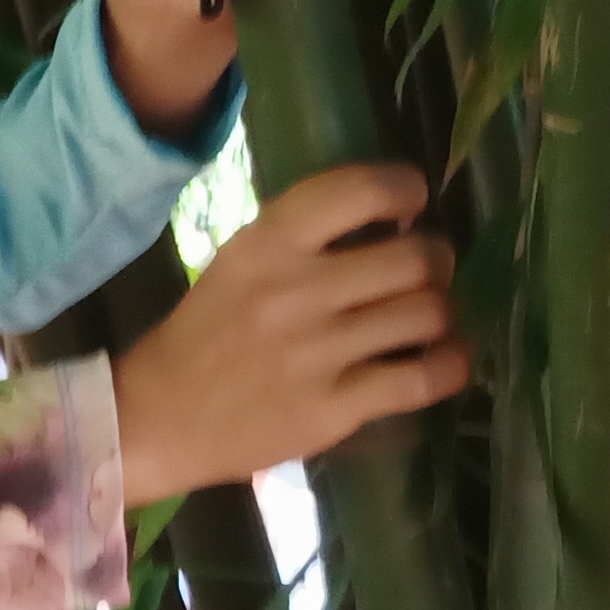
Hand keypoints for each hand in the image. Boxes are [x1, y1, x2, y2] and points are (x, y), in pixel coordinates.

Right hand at [113, 161, 466, 503]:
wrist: (159, 419)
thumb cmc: (205, 334)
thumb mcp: (239, 263)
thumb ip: (304, 238)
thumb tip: (393, 221)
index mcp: (267, 245)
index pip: (362, 191)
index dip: (407, 190)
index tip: (412, 205)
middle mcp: (295, 292)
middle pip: (415, 258)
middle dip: (437, 261)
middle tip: (429, 272)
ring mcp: (316, 354)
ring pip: (427, 315)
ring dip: (442, 314)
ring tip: (431, 318)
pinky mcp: (332, 410)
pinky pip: (421, 378)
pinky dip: (450, 365)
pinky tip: (447, 360)